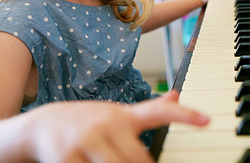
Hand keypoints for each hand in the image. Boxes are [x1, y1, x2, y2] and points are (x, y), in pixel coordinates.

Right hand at [29, 90, 208, 162]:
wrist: (43, 125)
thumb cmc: (87, 121)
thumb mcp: (117, 112)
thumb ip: (148, 108)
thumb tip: (176, 94)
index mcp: (122, 115)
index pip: (157, 111)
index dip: (183, 114)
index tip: (206, 120)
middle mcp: (107, 124)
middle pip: (139, 159)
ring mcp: (87, 140)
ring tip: (111, 162)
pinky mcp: (67, 158)